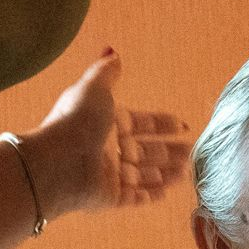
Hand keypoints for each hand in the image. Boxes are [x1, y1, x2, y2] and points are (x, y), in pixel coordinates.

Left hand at [29, 51, 191, 217]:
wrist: (56, 162)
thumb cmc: (76, 121)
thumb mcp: (93, 88)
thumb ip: (106, 72)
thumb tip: (112, 51)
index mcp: (107, 122)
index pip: (141, 123)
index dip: (161, 123)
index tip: (182, 126)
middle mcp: (108, 148)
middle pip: (145, 150)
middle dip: (169, 151)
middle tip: (192, 152)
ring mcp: (109, 174)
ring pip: (142, 174)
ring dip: (164, 173)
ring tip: (186, 172)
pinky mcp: (109, 197)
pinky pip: (132, 197)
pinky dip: (148, 196)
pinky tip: (165, 194)